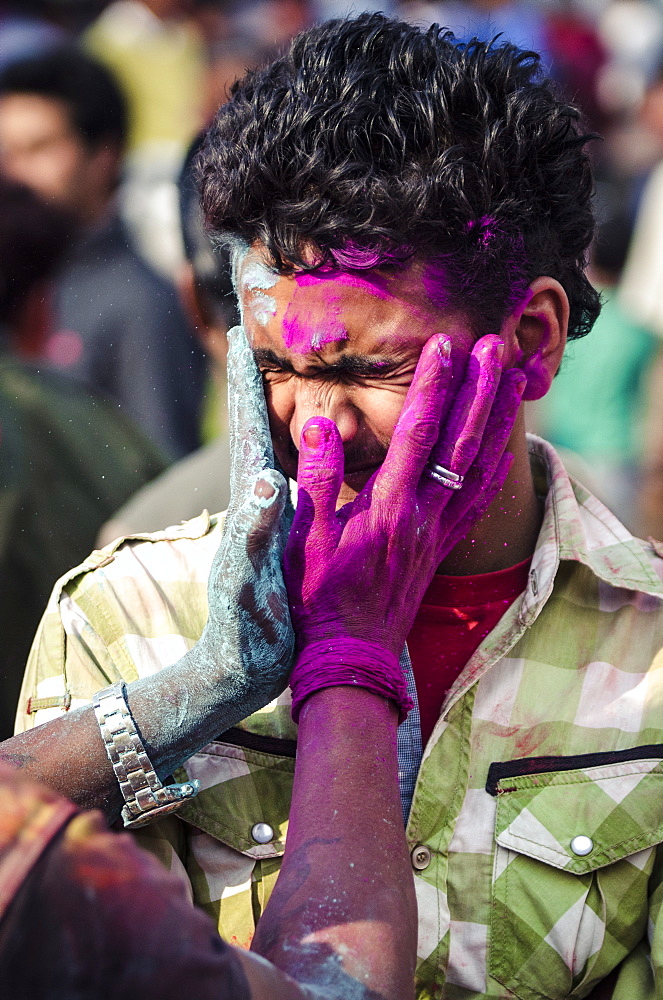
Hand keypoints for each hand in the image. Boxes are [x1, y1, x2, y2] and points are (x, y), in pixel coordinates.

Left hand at [190, 325, 294, 718]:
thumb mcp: (247, 578)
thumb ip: (255, 528)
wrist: (243, 666)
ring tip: (310, 367)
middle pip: (266, 420)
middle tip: (261, 324)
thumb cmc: (243, 627)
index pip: (248, 424)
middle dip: (266, 373)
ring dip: (307, 402)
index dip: (244, 377)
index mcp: (253, 499)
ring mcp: (278, 510)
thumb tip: (265, 479)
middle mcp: (263, 496)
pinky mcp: (297, 530)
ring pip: (297, 445)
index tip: (240, 328)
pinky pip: (316, 476)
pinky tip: (345, 441)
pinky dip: (329, 449)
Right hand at [284, 333, 524, 658]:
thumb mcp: (301, 541)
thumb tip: (320, 424)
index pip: (416, 433)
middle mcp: (421, 514)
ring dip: (499, 421)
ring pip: (479, 468)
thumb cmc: (318, 599)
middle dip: (480, 390)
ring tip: (515, 380)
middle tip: (496, 346)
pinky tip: (505, 445)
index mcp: (386, 507)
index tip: (446, 345)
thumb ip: (313, 480)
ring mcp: (437, 532)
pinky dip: (496, 467)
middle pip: (460, 442)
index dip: (434, 386)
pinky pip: (478, 502)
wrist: (350, 655)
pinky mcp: (442, 547)